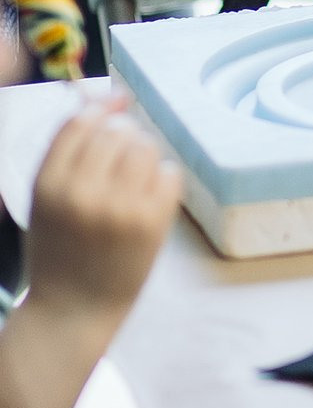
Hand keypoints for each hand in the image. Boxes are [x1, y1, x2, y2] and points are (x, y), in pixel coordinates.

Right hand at [25, 100, 180, 327]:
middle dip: (125, 139)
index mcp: (47, 186)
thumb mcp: (47, 200)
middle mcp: (82, 193)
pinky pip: (169, 173)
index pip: (80, 123)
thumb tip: (110, 97)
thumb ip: (70, 153)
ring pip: (146, 147)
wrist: (72, 310)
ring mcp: (119, 207)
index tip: (117, 102)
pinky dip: (163, 181)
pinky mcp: (151, 221)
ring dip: (145, 157)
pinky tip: (148, 201)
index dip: (102, 107)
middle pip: (118, 131)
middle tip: (120, 167)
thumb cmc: (60, 250)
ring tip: (133, 184)